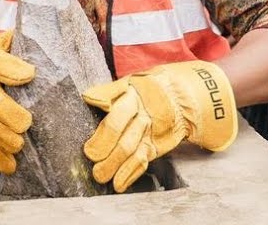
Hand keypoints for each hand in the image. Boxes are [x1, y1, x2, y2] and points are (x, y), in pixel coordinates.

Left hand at [83, 60, 237, 191]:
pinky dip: (130, 174)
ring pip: (134, 154)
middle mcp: (144, 117)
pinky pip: (143, 161)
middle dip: (109, 156)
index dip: (103, 137)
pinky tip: (120, 183)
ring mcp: (151, 134)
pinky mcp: (156, 146)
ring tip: (102, 177)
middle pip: (126, 140)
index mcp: (133, 97)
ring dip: (117, 168)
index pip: (118, 119)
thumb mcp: (128, 84)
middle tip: (94, 166)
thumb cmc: (144, 90)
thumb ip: (107, 92)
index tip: (89, 151)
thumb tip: (88, 97)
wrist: (178, 95)